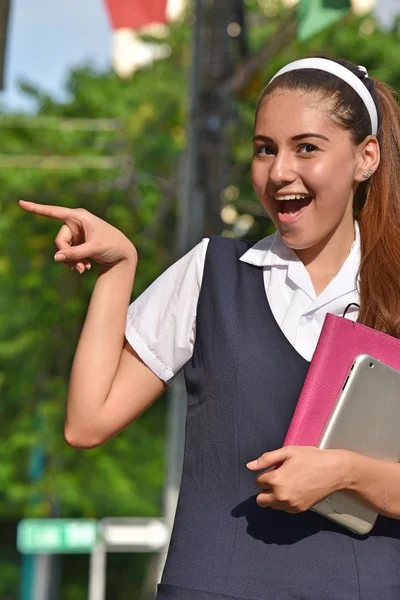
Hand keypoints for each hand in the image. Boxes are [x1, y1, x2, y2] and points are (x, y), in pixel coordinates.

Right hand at [19, 200, 136, 272]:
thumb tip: (56, 258)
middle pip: (59, 240)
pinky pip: (68, 254)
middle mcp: (76, 223)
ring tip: (84, 270)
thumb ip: (75, 253)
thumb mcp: (94, 249)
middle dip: (67, 255)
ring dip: (71, 262)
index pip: (53, 212)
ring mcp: (77, 234)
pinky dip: (74, 262)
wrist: (124, 254)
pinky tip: (86, 268)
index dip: (36, 209)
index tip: (21, 203)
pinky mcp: (78, 243)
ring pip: (63, 250)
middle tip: (79, 267)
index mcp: (79, 217)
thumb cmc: (112, 246)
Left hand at [247, 446, 349, 513]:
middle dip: (265, 489)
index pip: (258, 482)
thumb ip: (266, 459)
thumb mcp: (287, 452)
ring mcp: (290, 505)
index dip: (266, 474)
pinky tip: (295, 490)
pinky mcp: (299, 510)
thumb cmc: (311, 458)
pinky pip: (284, 509)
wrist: (334, 471)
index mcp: (275, 480)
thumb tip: (249, 466)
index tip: (276, 469)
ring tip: (288, 483)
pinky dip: (285, 501)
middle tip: (278, 479)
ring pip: (272, 505)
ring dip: (274, 496)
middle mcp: (281, 496)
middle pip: (260, 500)